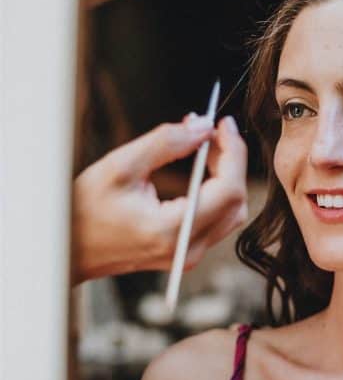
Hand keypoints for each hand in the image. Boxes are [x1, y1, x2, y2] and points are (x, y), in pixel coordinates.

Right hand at [71, 114, 247, 283]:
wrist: (68, 249)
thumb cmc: (84, 211)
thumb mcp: (119, 167)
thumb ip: (165, 144)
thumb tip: (203, 127)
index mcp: (172, 230)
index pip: (229, 189)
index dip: (234, 152)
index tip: (224, 124)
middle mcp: (187, 248)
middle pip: (236, 200)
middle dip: (231, 160)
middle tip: (213, 131)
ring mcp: (189, 255)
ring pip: (232, 211)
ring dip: (227, 174)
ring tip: (206, 145)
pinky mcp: (187, 253)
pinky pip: (219, 219)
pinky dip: (218, 190)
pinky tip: (202, 167)